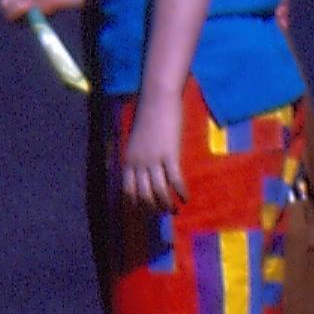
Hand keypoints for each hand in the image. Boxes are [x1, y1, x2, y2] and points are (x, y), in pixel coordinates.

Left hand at [119, 88, 185, 210]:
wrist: (157, 100)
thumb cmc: (149, 118)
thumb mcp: (138, 141)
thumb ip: (139, 156)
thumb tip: (144, 172)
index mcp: (127, 159)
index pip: (127, 189)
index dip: (135, 203)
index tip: (143, 212)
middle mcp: (137, 162)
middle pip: (142, 194)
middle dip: (152, 208)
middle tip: (162, 213)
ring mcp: (153, 159)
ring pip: (158, 191)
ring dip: (167, 204)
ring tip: (174, 210)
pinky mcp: (169, 154)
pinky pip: (174, 180)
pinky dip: (180, 192)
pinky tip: (186, 198)